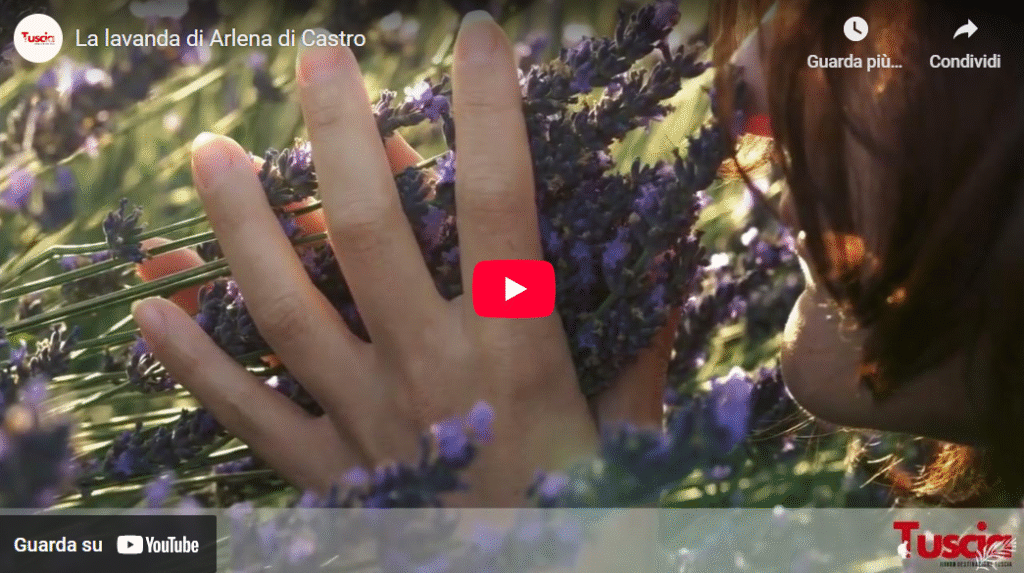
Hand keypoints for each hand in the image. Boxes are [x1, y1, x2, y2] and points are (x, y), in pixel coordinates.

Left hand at [133, 12, 671, 505]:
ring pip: (286, 310)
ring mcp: (367, 425)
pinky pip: (248, 417)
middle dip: (340, 135)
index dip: (491, 113)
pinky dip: (193, 367)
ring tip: (211, 152)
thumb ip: (642, 344)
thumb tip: (669, 257)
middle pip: (369, 234)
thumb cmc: (585, 518)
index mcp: (518, 356)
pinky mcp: (327, 476)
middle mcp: (431, 375)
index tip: (480, 37)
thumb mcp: (632, 434)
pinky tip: (148, 313)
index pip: (502, 206)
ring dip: (243, 227)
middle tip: (320, 58)